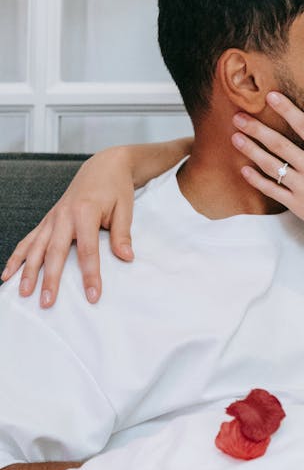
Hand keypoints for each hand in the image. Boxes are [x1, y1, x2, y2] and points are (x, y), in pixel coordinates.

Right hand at [0, 148, 134, 307]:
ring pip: (35, 247)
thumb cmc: (115, 188)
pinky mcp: (47, 220)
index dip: (90, 274)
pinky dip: (17, 257)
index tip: (93, 296)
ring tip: (23, 294)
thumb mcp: (125, 208)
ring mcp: (52, 218)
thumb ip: (122, 234)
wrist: (103, 166)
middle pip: (54, 252)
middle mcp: (63, 215)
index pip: (87, 249)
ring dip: (28, 271)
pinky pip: (28, 240)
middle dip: (50, 279)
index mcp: (85, 211)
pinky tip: (7, 274)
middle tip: (47, 302)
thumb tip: (127, 257)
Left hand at [231, 93, 303, 254]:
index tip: (271, 96)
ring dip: (251, 150)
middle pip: (279, 144)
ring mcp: (302, 189)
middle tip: (238, 116)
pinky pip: (272, 191)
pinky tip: (245, 169)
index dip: (286, 109)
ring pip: (271, 166)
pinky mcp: (297, 206)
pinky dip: (257, 180)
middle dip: (257, 129)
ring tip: (235, 137)